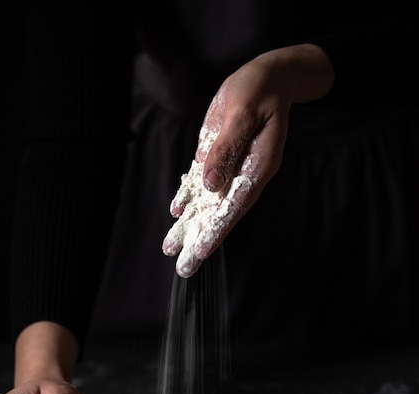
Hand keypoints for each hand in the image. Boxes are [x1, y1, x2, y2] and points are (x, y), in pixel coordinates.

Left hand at [162, 44, 333, 276]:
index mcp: (257, 167)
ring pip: (208, 203)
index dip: (217, 231)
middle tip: (184, 269)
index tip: (202, 252)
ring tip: (171, 248)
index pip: (235, 207)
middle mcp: (245, 175)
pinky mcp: (219, 158)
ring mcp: (232, 169)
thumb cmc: (258, 90)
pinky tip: (177, 212)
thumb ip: (227, 148)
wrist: (267, 78)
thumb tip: (210, 185)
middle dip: (201, 241)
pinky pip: (203, 184)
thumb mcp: (242, 112)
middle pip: (221, 215)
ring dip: (190, 226)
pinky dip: (189, 198)